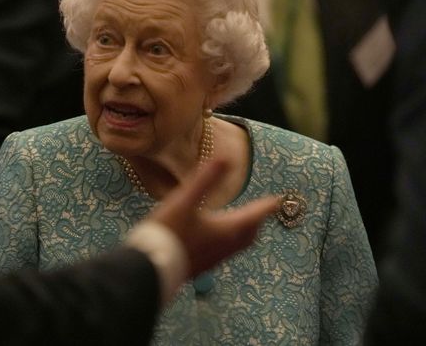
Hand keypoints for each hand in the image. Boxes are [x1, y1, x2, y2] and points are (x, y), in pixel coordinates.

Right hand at [148, 158, 278, 276]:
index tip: (277, 200)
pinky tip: (217, 238)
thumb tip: (225, 158)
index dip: (266, 206)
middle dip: (257, 221)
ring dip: (245, 232)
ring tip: (243, 222)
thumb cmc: (168, 232)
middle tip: (262, 210)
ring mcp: (213, 259)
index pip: (254, 216)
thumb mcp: (185, 200)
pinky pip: (225, 252)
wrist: (148, 267)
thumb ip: (206, 179)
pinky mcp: (201, 266)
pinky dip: (230, 241)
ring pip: (238, 245)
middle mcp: (224, 247)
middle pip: (250, 234)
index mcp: (226, 230)